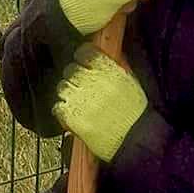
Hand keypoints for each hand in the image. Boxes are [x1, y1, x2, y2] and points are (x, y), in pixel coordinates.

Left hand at [52, 45, 147, 162]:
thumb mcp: (130, 82)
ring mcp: (82, 100)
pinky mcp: (73, 118)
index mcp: (110, 71)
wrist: (136, 140)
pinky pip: (57, 107)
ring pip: (62, 87)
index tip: (82, 63)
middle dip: (74, 78)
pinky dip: (63, 110)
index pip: (84, 52)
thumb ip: (112, 67)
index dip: (81, 57)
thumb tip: (98, 55)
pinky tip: (74, 115)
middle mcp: (94, 82)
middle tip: (82, 88)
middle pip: (70, 69)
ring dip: (68, 94)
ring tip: (80, 104)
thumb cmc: (135, 114)